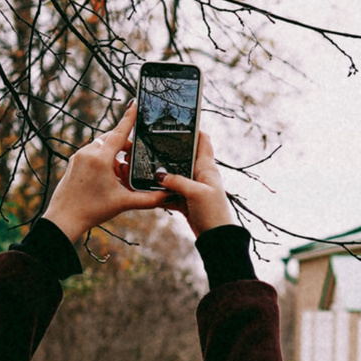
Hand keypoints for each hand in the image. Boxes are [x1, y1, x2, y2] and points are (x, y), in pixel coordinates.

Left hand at [42, 105, 161, 244]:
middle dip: (125, 146)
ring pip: (102, 146)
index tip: (136, 103)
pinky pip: (92, 153)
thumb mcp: (124, 203)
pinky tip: (108, 178)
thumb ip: (148, 199)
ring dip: (114, 155)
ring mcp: (79, 156)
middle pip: (111, 138)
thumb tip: (168, 196)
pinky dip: (103, 160)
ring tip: (121, 175)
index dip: (130, 118)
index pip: (120, 132)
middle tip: (135, 159)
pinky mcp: (73, 162)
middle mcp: (88, 152)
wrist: (63, 219)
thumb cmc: (92, 210)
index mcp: (101, 158)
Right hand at [155, 119, 234, 243]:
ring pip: (173, 176)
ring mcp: (192, 189)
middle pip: (183, 157)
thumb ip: (177, 181)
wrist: (217, 239)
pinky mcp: (186, 202)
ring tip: (142, 165)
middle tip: (150, 143)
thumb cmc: (213, 213)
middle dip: (169, 151)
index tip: (178, 121)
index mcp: (207, 167)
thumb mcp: (196, 193)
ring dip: (161, 173)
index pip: (203, 140)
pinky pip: (169, 193)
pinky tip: (145, 189)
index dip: (193, 129)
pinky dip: (159, 192)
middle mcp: (200, 175)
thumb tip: (159, 174)